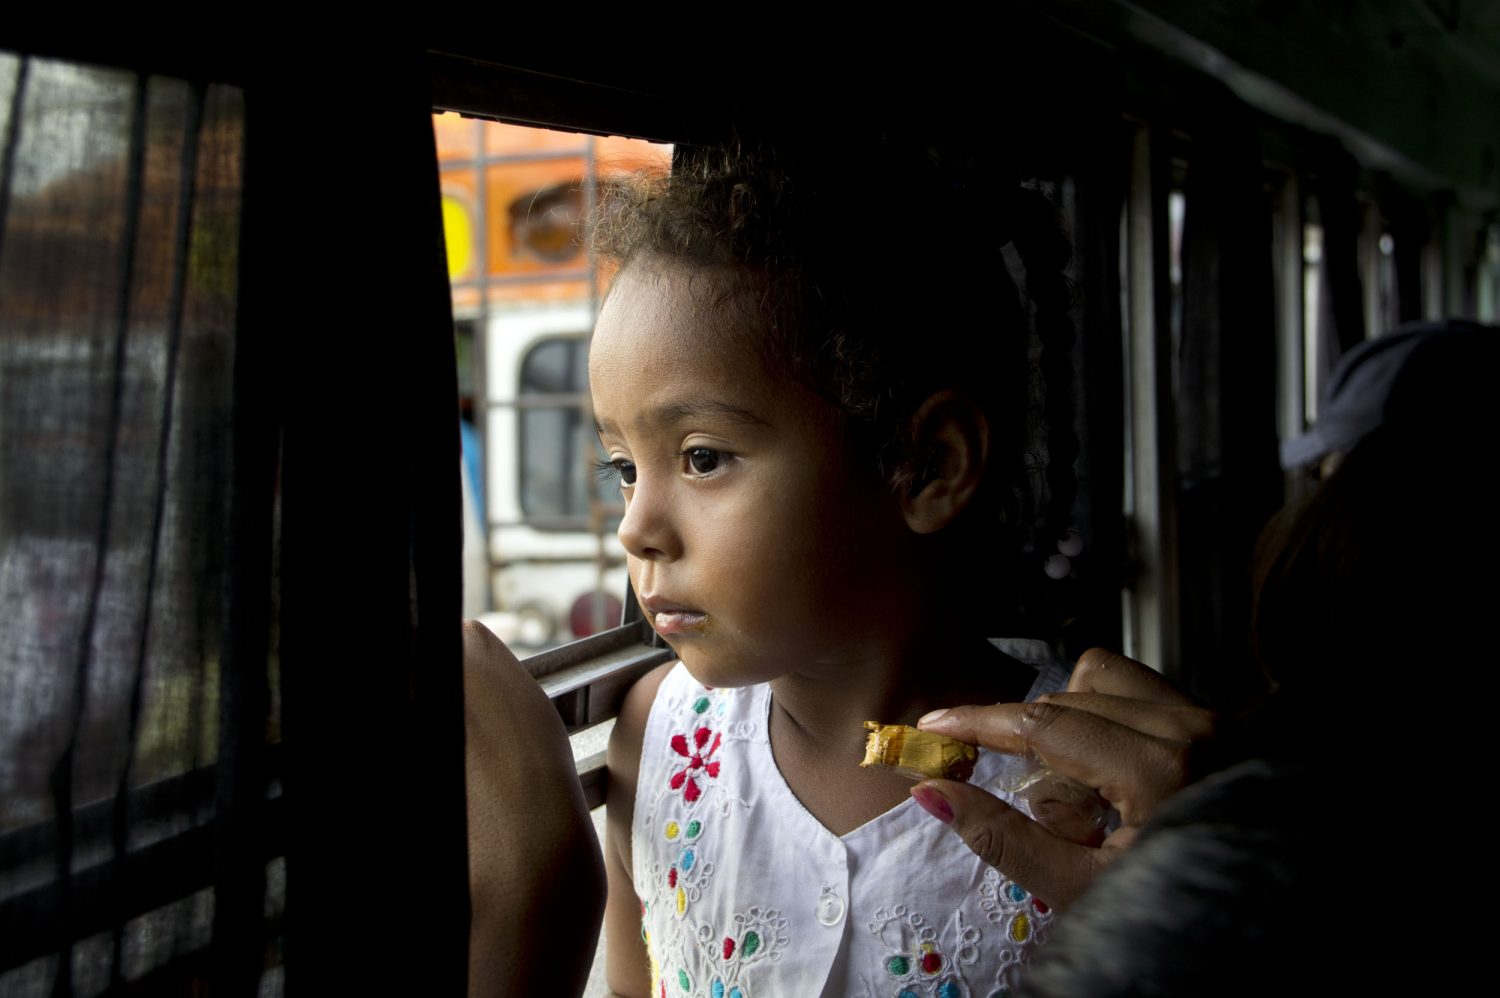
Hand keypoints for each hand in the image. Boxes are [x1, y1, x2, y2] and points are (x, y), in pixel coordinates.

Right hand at [908, 648, 1215, 909]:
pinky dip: (1109, 720)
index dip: (978, 722)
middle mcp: (1191, 725)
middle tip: (1053, 820)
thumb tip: (933, 791)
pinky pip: (1137, 688)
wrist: (1261, 921)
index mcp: (1160, 767)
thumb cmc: (1175, 911)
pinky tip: (1121, 778)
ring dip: (1074, 729)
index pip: (1042, 724)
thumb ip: (1002, 837)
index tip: (934, 726)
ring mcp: (1210, 717)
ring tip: (1096, 801)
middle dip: (1037, 756)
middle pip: (1064, 702)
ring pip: (1098, 681)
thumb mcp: (1080, 888)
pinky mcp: (1217, 718)